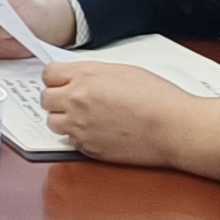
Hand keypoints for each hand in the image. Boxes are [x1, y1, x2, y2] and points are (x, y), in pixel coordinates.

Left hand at [36, 60, 219, 176]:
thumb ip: (93, 73)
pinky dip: (79, 137)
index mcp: (84, 76)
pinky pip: (71, 141)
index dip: (56, 78)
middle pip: (45, 99)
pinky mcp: (88, 148)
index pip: (48, 74)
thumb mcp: (122, 71)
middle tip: (72, 100)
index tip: (62, 82)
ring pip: (53, 122)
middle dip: (57, 98)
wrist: (173, 127)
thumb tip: (79, 77)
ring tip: (83, 118)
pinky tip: (98, 132)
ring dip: (64, 119)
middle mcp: (76, 100)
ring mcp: (80, 126)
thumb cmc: (157, 97)